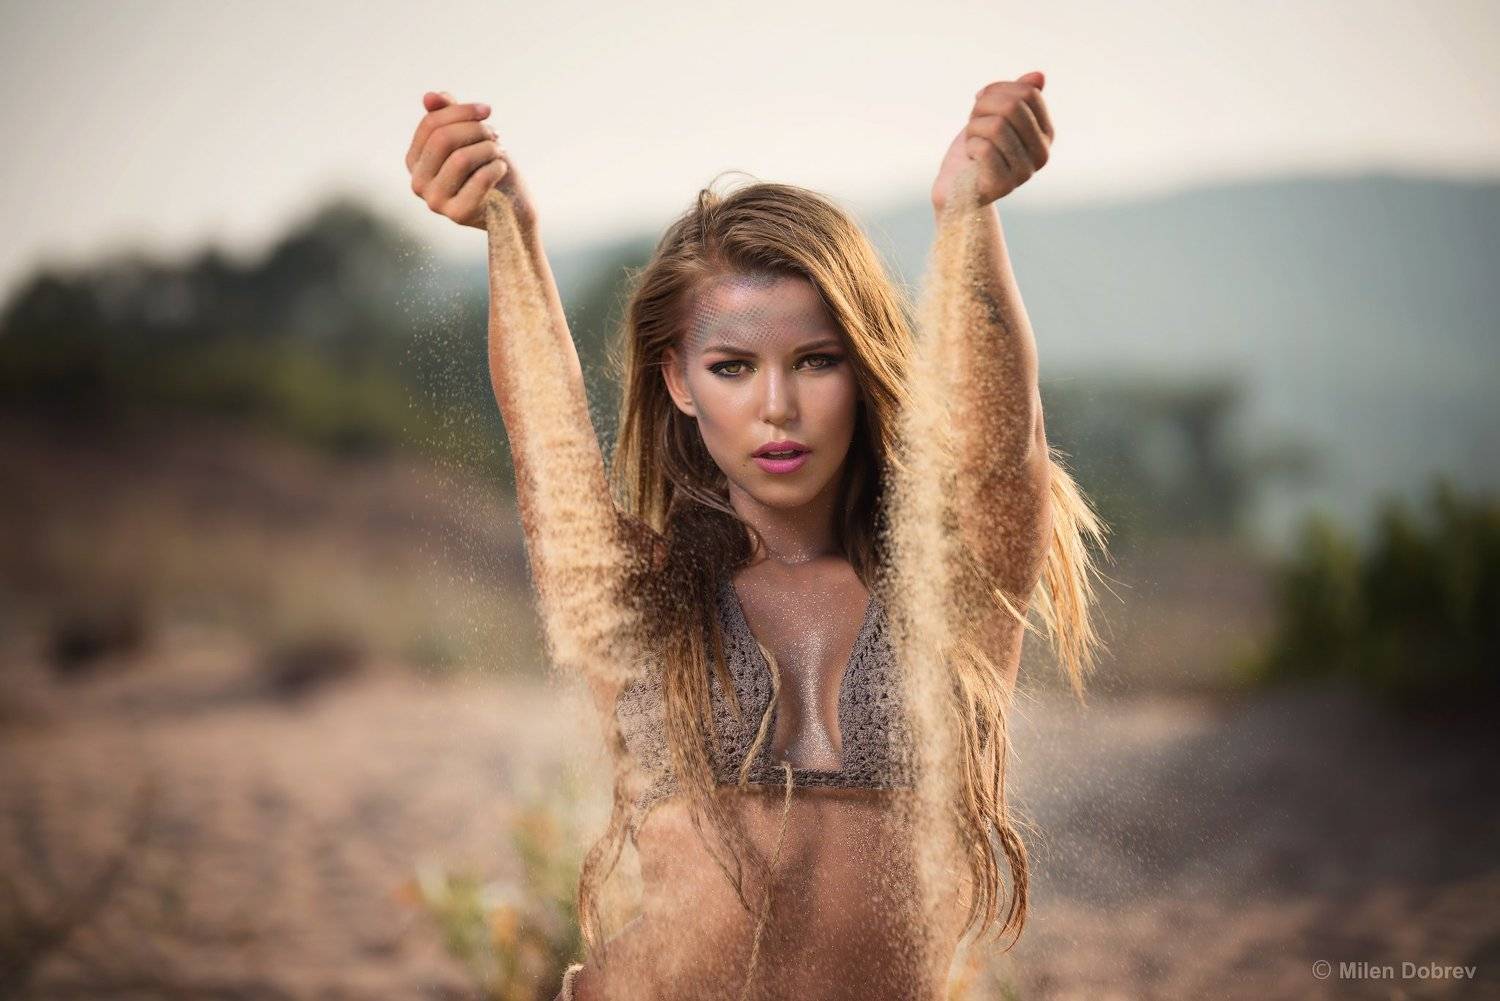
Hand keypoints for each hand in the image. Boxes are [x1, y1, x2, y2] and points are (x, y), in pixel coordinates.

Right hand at [404, 91, 537, 231]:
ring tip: (499, 151)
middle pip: (443, 139)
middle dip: (475, 130)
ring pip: (461, 158)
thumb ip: (448, 114)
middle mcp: (418, 183)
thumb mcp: (468, 136)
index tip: (486, 111)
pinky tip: (501, 168)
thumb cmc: (487, 167)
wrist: (511, 205)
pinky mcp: (458, 214)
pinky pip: (480, 179)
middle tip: (494, 134)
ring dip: (488, 148)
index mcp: (415, 160)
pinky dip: (496, 167)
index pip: (431, 124)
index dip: (461, 111)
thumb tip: (430, 96)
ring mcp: (435, 201)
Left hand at [931, 71, 1053, 213]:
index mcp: (1046, 134)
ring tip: (972, 141)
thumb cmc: (976, 148)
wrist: (956, 186)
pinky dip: (970, 147)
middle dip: (983, 108)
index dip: (997, 90)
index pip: (1028, 93)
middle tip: (974, 122)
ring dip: (974, 129)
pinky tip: (971, 158)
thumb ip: (1016, 95)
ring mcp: (1025, 173)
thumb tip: (1039, 76)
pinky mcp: (1004, 186)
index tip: (981, 101)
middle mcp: (1042, 154)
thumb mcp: (994, 115)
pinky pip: (984, 149)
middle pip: (1013, 107)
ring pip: (996, 126)